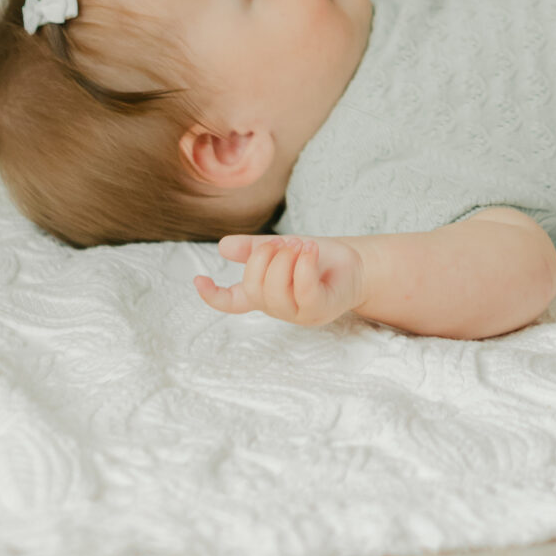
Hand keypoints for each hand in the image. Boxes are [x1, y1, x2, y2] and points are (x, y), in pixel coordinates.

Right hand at [195, 234, 364, 328]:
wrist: (358, 264)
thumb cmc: (319, 258)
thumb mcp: (284, 248)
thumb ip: (255, 249)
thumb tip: (222, 246)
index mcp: (265, 294)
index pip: (232, 303)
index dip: (213, 296)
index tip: (197, 279)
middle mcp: (277, 308)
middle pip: (253, 288)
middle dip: (264, 258)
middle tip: (286, 242)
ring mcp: (297, 314)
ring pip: (275, 291)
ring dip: (286, 258)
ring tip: (302, 245)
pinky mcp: (319, 311)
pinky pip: (303, 290)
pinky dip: (304, 265)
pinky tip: (310, 251)